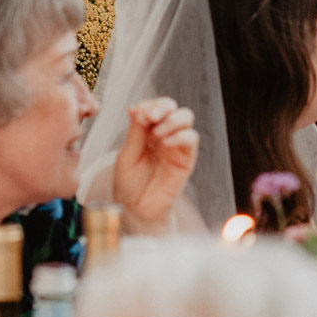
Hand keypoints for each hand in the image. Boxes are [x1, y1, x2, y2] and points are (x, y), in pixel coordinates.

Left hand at [111, 97, 198, 232]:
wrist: (137, 210)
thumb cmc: (129, 185)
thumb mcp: (126, 156)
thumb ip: (134, 133)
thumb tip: (135, 107)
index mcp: (146, 131)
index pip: (154, 106)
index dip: (148, 105)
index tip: (138, 114)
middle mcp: (163, 134)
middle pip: (172, 107)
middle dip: (162, 107)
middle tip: (150, 117)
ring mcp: (176, 146)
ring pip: (185, 118)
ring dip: (171, 119)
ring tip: (157, 133)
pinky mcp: (186, 159)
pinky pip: (191, 139)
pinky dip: (180, 135)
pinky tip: (167, 142)